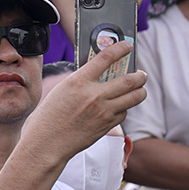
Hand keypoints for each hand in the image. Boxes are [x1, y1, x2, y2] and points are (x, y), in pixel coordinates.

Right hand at [20, 41, 146, 167]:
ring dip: (140, 90)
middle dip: (140, 75)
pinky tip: (118, 107)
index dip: (121, 49)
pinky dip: (124, 107)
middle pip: (130, 79)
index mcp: (78, 81)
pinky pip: (125, 112)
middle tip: (141, 74)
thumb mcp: (62, 90)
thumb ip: (82, 80)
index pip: (106, 57)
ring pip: (135, 96)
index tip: (127, 46)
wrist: (47, 143)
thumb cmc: (49, 117)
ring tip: (138, 89)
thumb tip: (101, 73)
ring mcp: (104, 111)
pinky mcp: (108, 124)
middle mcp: (94, 95)